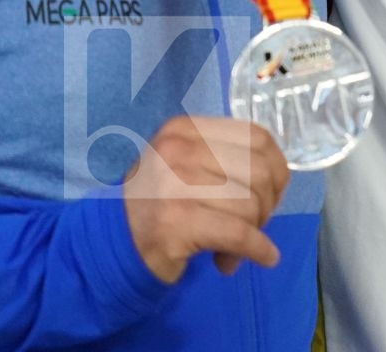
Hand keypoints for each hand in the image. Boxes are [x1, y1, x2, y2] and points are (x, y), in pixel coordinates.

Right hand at [123, 116, 290, 283]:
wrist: (107, 244)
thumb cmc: (157, 203)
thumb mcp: (187, 164)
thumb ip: (229, 161)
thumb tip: (278, 181)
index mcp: (185, 128)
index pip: (257, 138)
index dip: (276, 169)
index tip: (271, 194)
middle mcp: (177, 148)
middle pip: (259, 173)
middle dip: (267, 204)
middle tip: (251, 225)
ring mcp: (173, 184)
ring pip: (250, 205)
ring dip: (254, 233)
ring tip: (235, 248)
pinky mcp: (175, 222)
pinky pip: (239, 235)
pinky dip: (258, 249)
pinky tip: (263, 257)